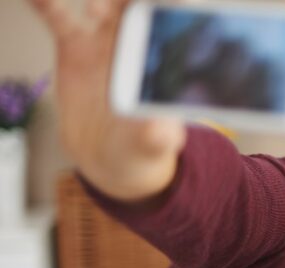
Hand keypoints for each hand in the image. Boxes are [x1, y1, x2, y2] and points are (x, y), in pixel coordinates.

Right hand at [29, 0, 183, 198]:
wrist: (108, 156)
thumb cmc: (143, 146)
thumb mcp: (155, 144)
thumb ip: (158, 134)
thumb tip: (159, 127)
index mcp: (161, 61)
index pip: (167, 23)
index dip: (164, 7)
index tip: (167, 3)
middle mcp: (136, 45)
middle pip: (134, 6)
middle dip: (129, 0)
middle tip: (122, 2)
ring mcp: (105, 42)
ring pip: (102, 4)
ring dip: (102, 0)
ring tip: (96, 5)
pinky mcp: (74, 46)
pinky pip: (60, 18)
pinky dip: (48, 5)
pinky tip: (40, 1)